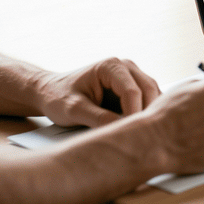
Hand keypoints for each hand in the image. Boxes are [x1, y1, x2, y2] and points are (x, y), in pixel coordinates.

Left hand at [36, 57, 160, 126]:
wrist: (50, 92)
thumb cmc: (58, 97)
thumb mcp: (73, 110)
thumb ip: (97, 118)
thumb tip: (121, 129)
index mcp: (110, 66)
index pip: (132, 91)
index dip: (133, 114)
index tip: (127, 134)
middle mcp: (125, 66)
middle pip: (149, 89)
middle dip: (147, 113)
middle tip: (141, 137)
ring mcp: (130, 75)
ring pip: (152, 94)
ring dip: (149, 113)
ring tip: (141, 134)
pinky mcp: (132, 86)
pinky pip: (147, 99)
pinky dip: (147, 113)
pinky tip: (139, 128)